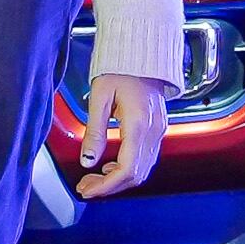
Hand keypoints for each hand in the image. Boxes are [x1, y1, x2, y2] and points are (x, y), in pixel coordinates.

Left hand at [75, 72, 170, 199]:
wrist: (141, 53)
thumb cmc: (120, 69)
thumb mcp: (98, 97)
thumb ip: (94, 132)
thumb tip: (87, 160)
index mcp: (138, 124)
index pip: (126, 169)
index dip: (106, 186)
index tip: (87, 190)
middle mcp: (153, 130)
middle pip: (136, 175)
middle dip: (109, 186)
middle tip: (85, 186)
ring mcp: (159, 130)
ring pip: (142, 169)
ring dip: (118, 180)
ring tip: (93, 178)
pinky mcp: (158, 128)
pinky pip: (146, 158)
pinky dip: (128, 169)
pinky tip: (109, 166)